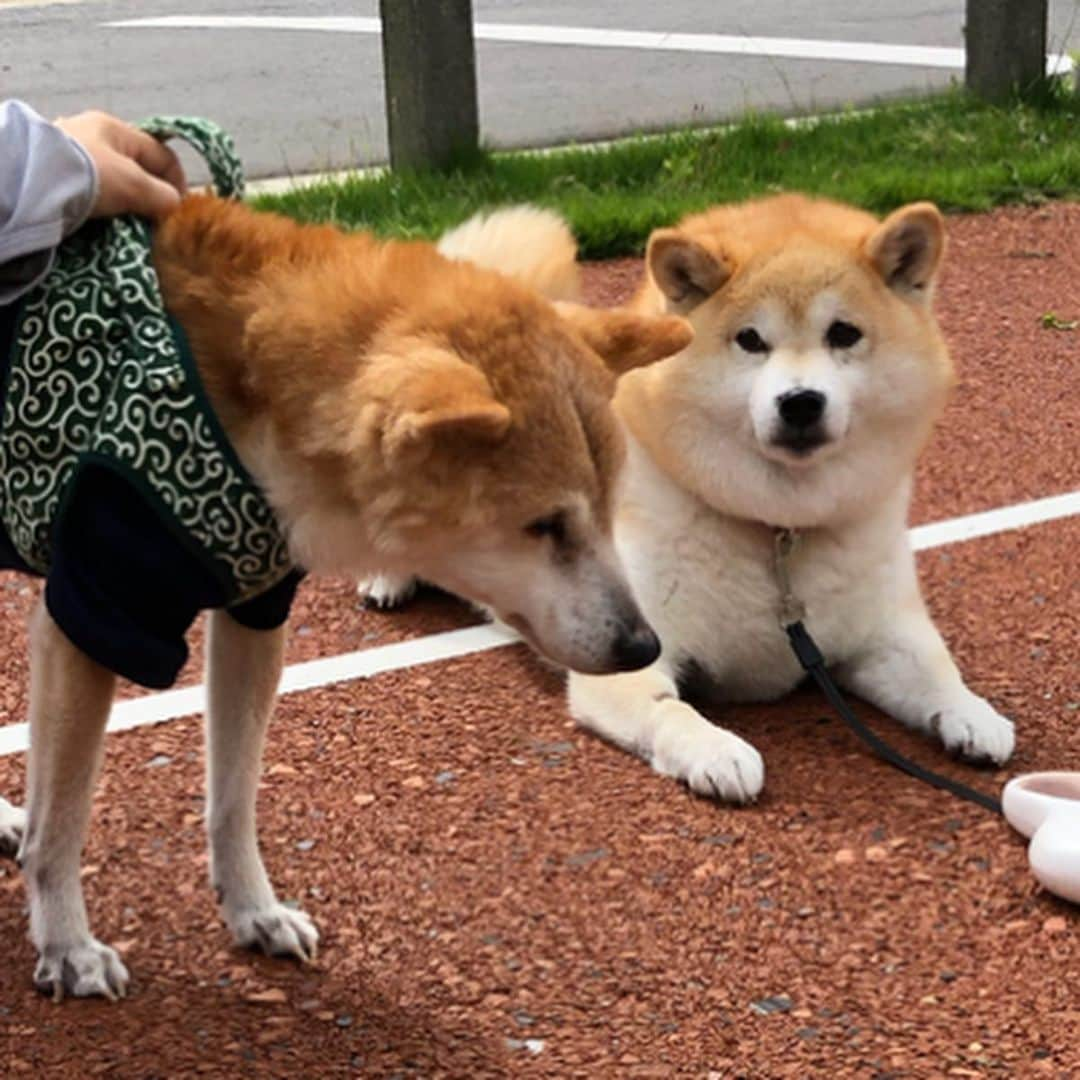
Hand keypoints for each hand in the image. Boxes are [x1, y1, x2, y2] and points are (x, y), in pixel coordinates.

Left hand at [54, 110, 186, 219]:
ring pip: (116, 182)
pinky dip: (105, 207)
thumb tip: (176, 207)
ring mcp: (74, 154)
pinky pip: (93, 192)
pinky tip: (105, 220)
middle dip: (152, 195)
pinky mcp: (59, 175)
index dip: (178, 183)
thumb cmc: (88, 174)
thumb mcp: (134, 184)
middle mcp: (94, 135)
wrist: (32, 183)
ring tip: (130, 224)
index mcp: (116, 128)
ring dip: (128, 204)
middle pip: (138, 169)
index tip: (179, 212)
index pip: (163, 154)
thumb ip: (163, 196)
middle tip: (155, 222)